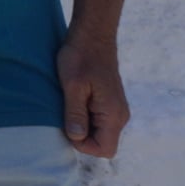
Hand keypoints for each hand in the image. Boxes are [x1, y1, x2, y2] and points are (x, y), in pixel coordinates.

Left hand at [57, 34, 130, 157]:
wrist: (92, 36)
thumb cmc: (80, 57)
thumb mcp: (72, 86)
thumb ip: (75, 113)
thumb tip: (76, 138)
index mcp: (114, 115)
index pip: (104, 149)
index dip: (83, 144)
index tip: (67, 124)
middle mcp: (119, 116)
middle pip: (101, 143)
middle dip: (81, 135)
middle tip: (64, 113)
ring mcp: (115, 109)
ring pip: (98, 132)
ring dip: (80, 124)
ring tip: (68, 104)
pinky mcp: (108, 102)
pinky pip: (97, 120)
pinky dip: (83, 116)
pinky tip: (72, 99)